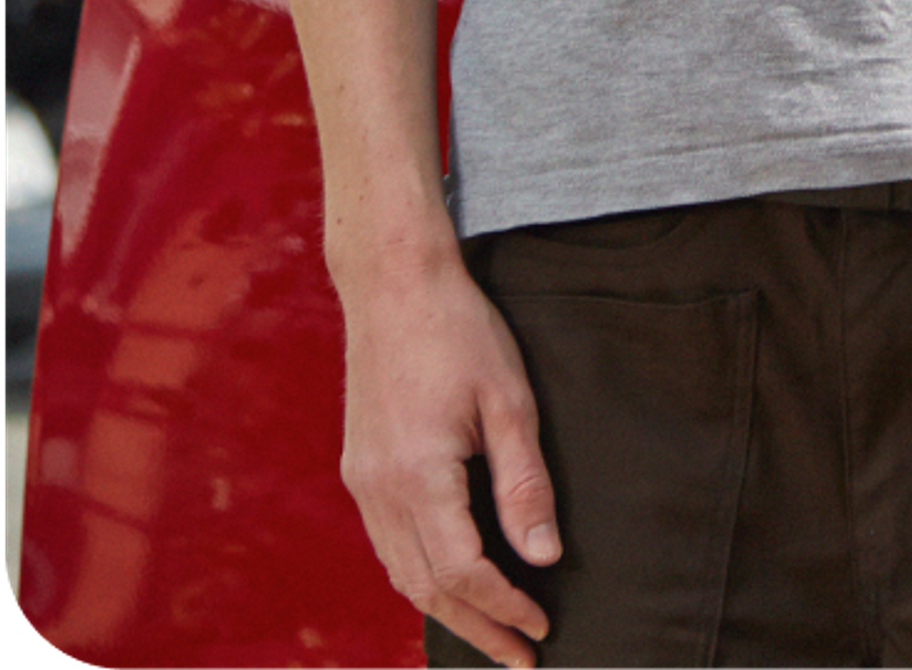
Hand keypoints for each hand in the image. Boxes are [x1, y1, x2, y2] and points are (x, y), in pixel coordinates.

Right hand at [337, 253, 558, 668]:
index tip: (542, 627)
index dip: (504, 607)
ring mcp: (362, 482)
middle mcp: (378, 490)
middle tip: (523, 656)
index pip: (462, 572)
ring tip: (494, 632)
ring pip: (400, 572)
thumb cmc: (462, 333)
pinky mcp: (360, 470)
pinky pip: (387, 545)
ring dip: (446, 610)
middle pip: (425, 587)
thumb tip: (544, 555)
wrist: (394, 286)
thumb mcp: (511, 403)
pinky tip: (451, 585)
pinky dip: (420, 577)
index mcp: (418, 476)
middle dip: (476, 628)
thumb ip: (525, 484)